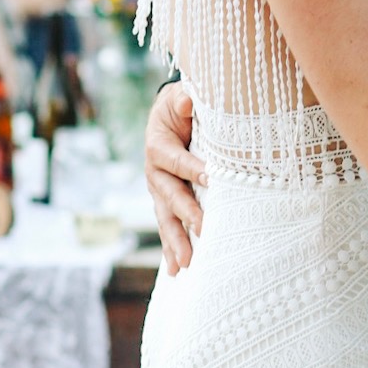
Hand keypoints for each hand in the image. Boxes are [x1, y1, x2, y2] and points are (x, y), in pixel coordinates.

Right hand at [146, 84, 204, 273]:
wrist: (169, 116)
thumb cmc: (180, 105)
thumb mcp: (179, 96)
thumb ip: (184, 99)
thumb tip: (188, 102)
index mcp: (158, 146)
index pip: (177, 160)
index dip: (193, 168)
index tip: (212, 176)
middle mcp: (155, 173)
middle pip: (170, 196)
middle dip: (186, 213)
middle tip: (203, 229)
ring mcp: (159, 191)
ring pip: (166, 219)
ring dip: (176, 242)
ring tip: (186, 264)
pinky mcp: (165, 203)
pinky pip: (168, 227)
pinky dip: (171, 249)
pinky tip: (176, 271)